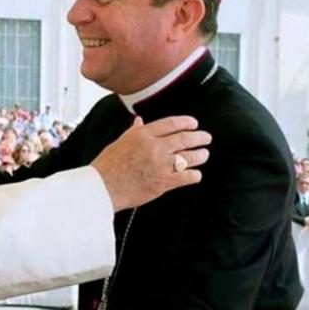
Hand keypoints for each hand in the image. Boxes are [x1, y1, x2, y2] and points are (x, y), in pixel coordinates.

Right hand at [91, 116, 210, 211]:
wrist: (102, 188)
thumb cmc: (107, 166)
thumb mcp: (119, 143)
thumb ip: (133, 132)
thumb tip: (139, 121)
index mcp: (142, 135)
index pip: (172, 123)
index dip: (186, 122)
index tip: (193, 124)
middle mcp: (154, 147)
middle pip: (185, 138)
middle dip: (200, 137)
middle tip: (206, 138)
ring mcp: (160, 165)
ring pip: (190, 157)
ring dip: (201, 155)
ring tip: (204, 155)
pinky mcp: (164, 182)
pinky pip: (188, 176)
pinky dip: (195, 175)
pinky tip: (195, 175)